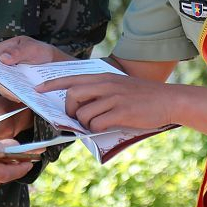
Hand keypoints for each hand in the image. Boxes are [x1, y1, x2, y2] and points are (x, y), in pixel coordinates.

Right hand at [0, 36, 74, 101]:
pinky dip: (15, 95)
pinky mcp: (13, 84)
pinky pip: (9, 91)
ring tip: (19, 96)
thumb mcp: (33, 49)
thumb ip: (19, 51)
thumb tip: (3, 58)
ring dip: (9, 91)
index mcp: (6, 48)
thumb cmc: (42, 52)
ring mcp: (7, 74)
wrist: (54, 64)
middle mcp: (3, 62)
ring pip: (1, 84)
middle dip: (2, 82)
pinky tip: (22, 97)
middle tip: (12, 89)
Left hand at [38, 74, 176, 132]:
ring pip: (83, 113)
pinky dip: (96, 129)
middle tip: (76, 118)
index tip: (38, 90)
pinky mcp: (121, 112)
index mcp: (104, 77)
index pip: (71, 78)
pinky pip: (96, 124)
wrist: (168, 100)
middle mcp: (106, 85)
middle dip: (69, 110)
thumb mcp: (120, 87)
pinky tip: (106, 127)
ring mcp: (113, 98)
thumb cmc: (143, 96)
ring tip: (96, 124)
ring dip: (84, 123)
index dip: (52, 84)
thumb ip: (101, 93)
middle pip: (72, 96)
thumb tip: (81, 109)